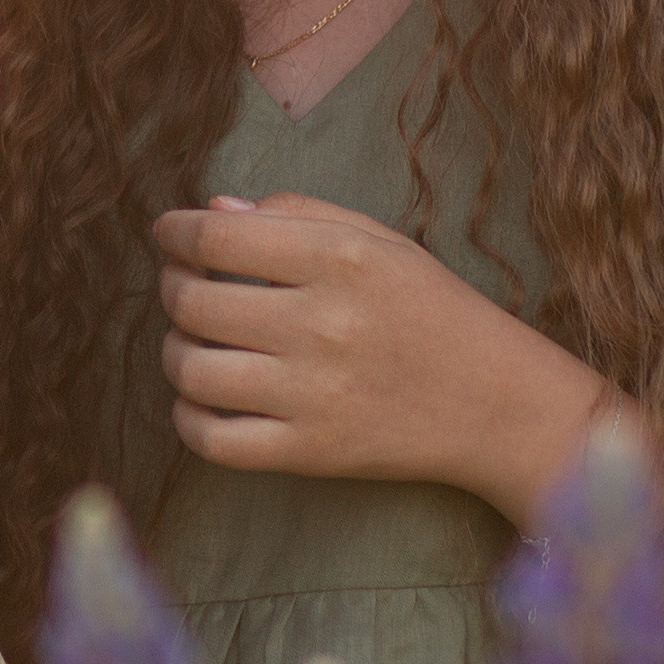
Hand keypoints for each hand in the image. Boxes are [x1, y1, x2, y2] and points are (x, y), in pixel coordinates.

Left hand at [153, 190, 603, 525]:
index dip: (175, 232)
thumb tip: (212, 211)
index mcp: (339, 260)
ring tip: (193, 339)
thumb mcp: (380, 241)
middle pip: (194, 302)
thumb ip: (297, 213)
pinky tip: (202, 397)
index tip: (168, 232)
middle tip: (182, 283)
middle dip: (172, 286)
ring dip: (174, 350)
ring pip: (192, 370)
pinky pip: (213, 440)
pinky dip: (188, 417)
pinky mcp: (311, 453)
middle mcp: (322, 325)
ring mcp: (314, 395)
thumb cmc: (432, 309)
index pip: (216, 238)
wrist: (496, 402)